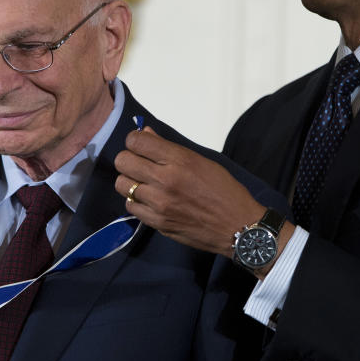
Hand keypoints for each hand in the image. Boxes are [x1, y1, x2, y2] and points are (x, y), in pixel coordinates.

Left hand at [114, 127, 268, 257]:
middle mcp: (165, 180)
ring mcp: (159, 203)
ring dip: (130, 181)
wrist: (237, 226)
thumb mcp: (201, 161)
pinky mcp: (157, 223)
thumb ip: (170, 149)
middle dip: (129, 159)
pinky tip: (149, 200)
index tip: (140, 145)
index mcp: (179, 160)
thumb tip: (145, 134)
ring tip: (144, 183)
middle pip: (123, 161)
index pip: (137, 141)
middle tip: (140, 164)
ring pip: (122, 185)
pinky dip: (136, 201)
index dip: (134, 140)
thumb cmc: (224, 190)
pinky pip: (131, 206)